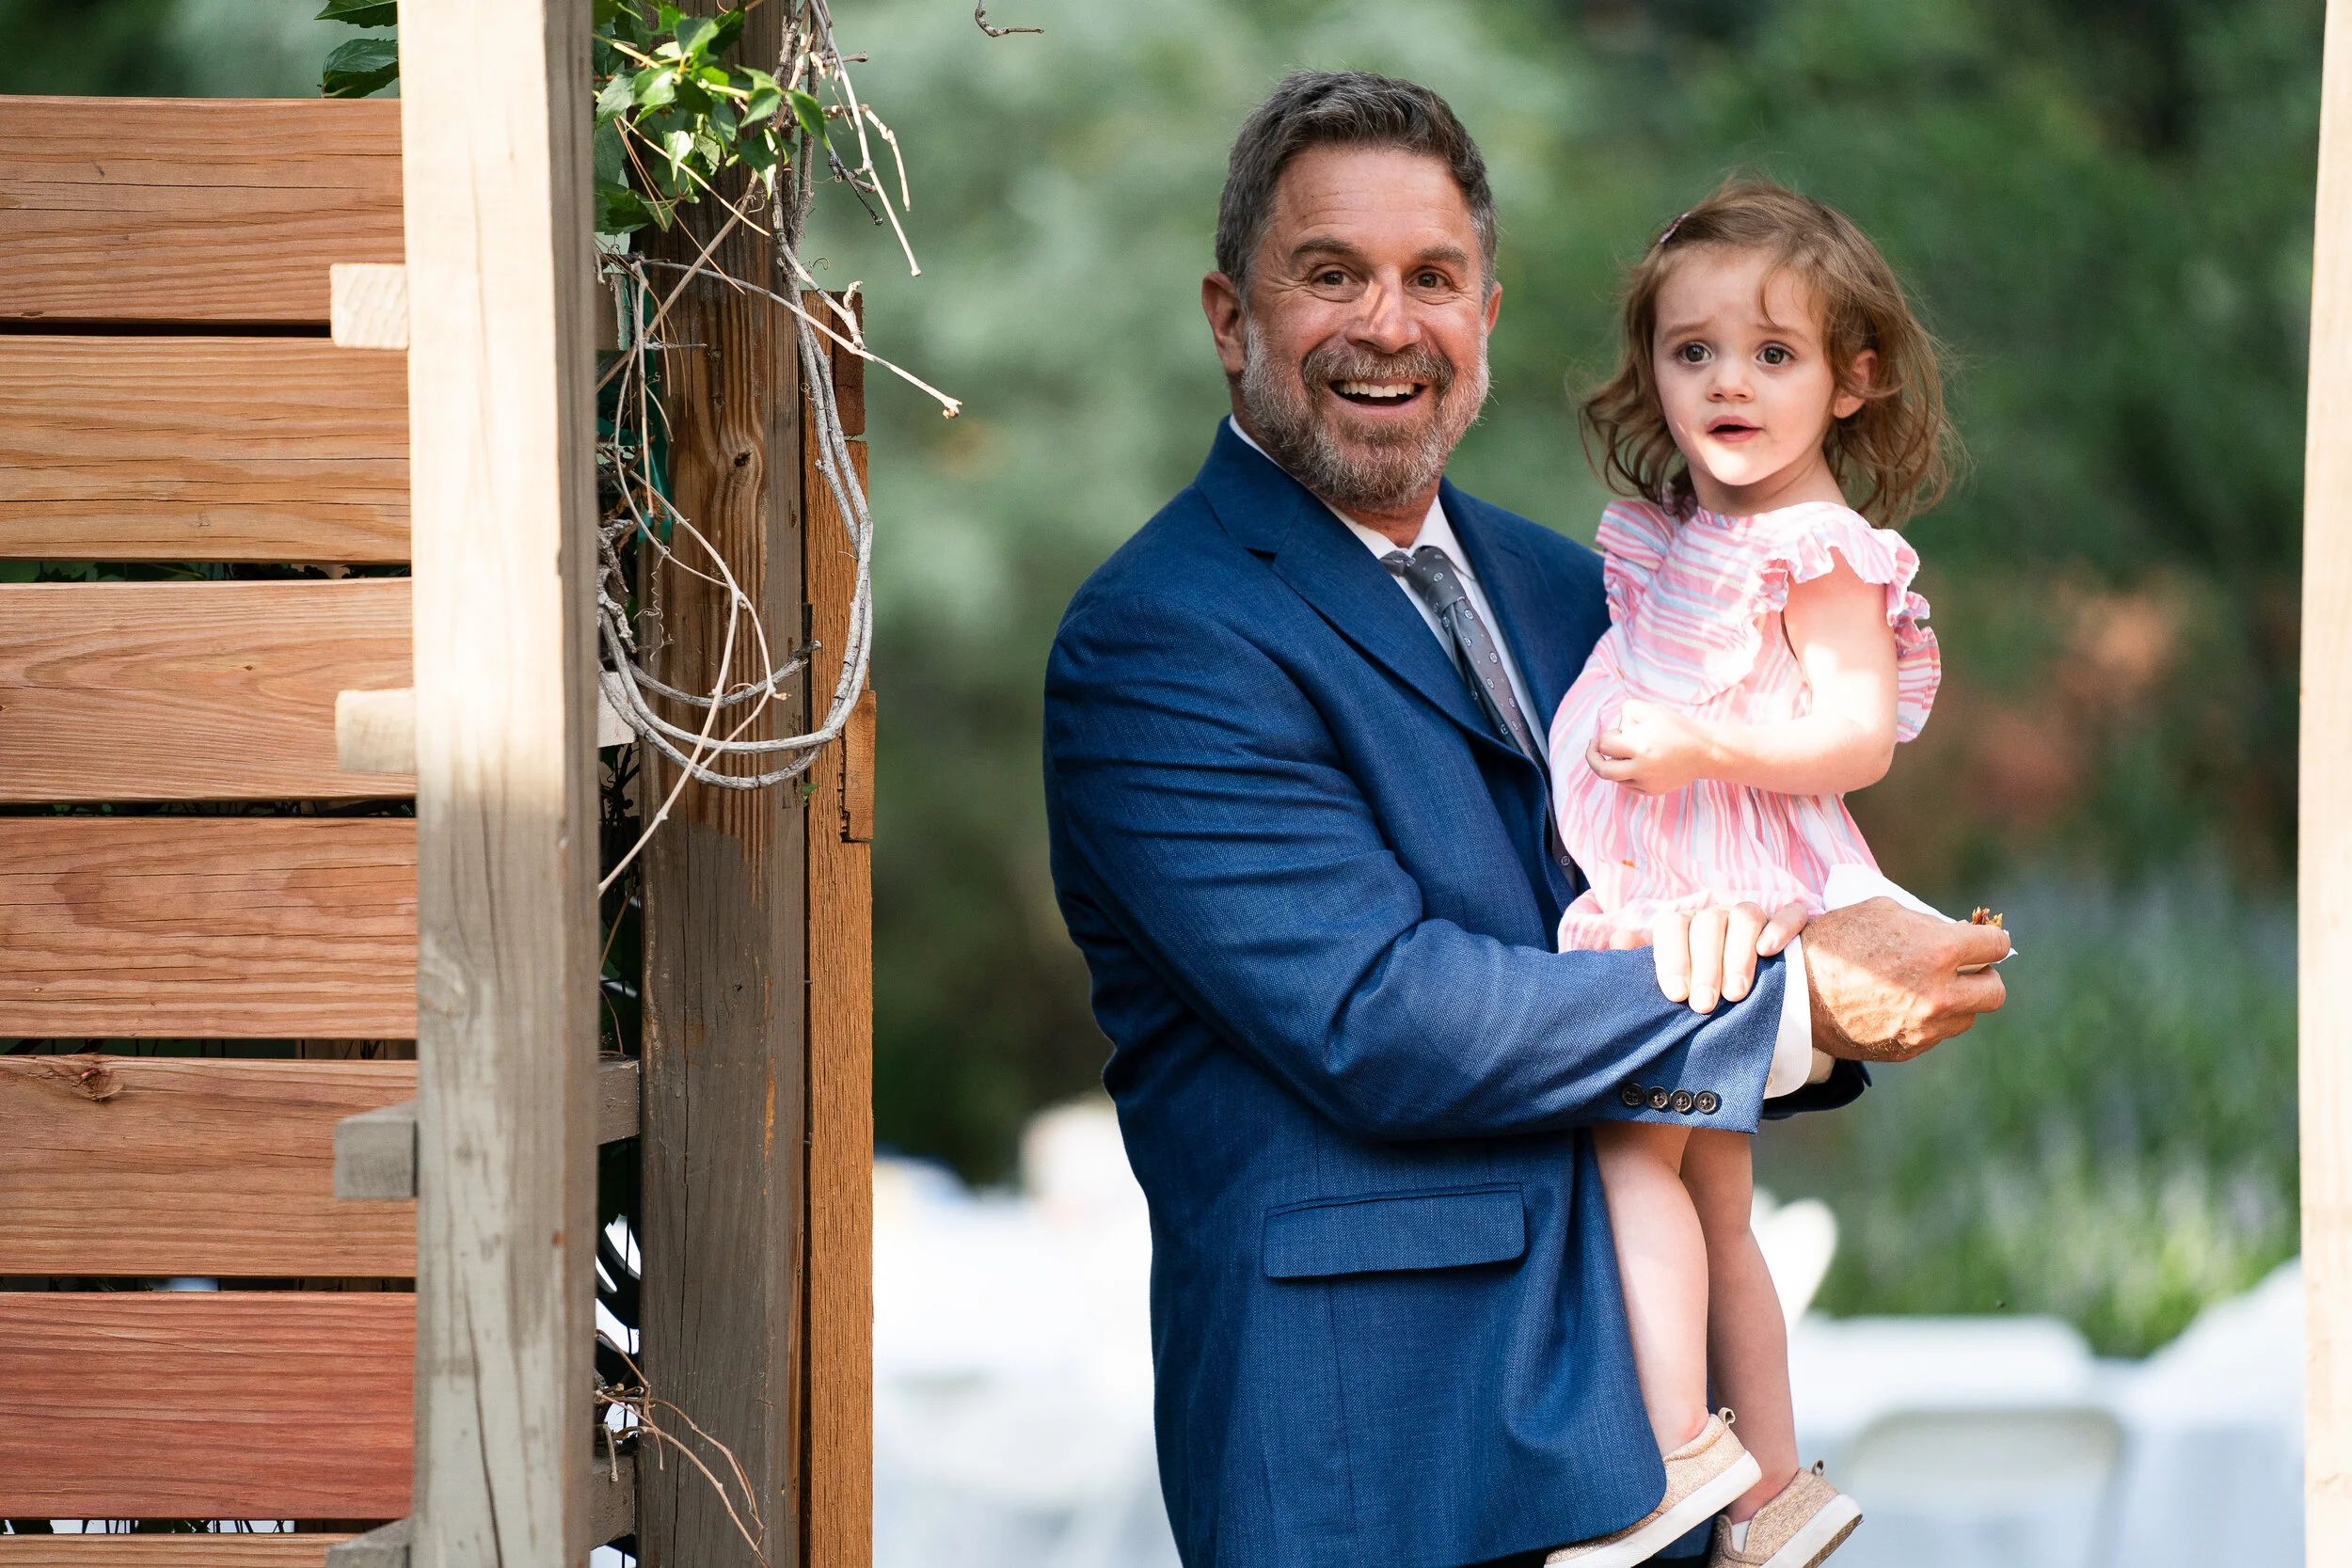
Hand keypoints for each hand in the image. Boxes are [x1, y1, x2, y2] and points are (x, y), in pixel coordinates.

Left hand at [1587, 699, 1710, 794]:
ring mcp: (1647, 783)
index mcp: (1639, 747)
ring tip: (1625, 752)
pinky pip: (1628, 785)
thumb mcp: (1650, 710)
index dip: (1607, 736)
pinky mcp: (1653, 791)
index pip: (1605, 745)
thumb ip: (1626, 712)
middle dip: (1592, 758)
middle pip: (1602, 770)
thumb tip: (1615, 730)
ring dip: (1613, 764)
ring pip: (1615, 778)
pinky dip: (1624, 775)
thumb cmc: (1676, 727)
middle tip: (1594, 747)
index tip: (1617, 732)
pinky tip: (1632, 763)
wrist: (1704, 751)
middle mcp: (1641, 769)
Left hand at [1629, 899, 1810, 1013]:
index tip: (1676, 995)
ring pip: (1745, 917)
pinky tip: (1769, 950)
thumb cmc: (1700, 989)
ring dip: (1738, 954)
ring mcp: (1754, 915)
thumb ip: (1642, 962)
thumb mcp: (1671, 980)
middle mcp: (1718, 915)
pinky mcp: (1788, 922)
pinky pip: (1789, 913)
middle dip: (1705, 966)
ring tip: (1736, 994)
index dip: (1672, 958)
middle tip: (1704, 1005)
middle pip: (1708, 924)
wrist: (1752, 994)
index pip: (1672, 926)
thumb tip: (1618, 940)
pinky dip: (1780, 927)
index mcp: (1686, 926)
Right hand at [1803, 897, 2010, 1060]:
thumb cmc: (1833, 943)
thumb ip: (1928, 924)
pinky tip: (1898, 1006)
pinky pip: (1935, 1034)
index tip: (1981, 940)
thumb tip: (1958, 932)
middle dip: (1984, 976)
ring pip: (1967, 1016)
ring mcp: (1925, 1028)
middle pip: (1995, 991)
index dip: (1989, 939)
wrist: (1792, 993)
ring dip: (1956, 1001)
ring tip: (1924, 988)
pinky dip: (1927, 1020)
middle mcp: (1939, 994)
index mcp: (1937, 951)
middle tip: (1964, 969)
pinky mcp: (1908, 1049)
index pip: (1996, 946)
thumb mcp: (1882, 912)